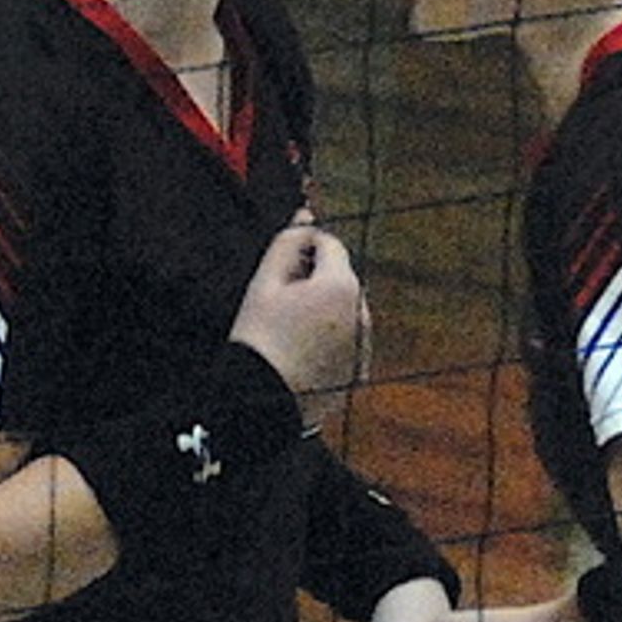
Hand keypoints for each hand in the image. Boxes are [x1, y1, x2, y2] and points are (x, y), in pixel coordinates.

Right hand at [230, 217, 366, 410]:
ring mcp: (362, 346)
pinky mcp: (357, 372)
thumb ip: (287, 242)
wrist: (260, 404)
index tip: (279, 269)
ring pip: (341, 312)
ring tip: (285, 334)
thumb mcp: (264, 283)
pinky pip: (344, 343)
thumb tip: (305, 218)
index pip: (329, 244)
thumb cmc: (259, 342)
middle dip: (312, 282)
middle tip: (276, 305)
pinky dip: (327, 342)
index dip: (302, 248)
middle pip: (338, 279)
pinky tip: (298, 354)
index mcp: (342, 287)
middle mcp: (361, 314)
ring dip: (320, 312)